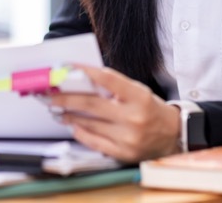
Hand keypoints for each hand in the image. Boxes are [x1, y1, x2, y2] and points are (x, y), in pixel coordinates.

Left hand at [46, 65, 180, 162]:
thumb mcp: (137, 91)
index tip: (65, 68)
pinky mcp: (123, 153)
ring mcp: (128, 137)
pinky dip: (80, 132)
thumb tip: (81, 80)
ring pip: (89, 123)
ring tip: (56, 108)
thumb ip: (113, 87)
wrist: (172, 135)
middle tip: (49, 93)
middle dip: (65, 98)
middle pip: (91, 104)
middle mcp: (134, 117)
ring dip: (69, 115)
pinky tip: (71, 125)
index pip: (107, 79)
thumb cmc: (150, 108)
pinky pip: (94, 142)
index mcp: (139, 96)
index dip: (84, 71)